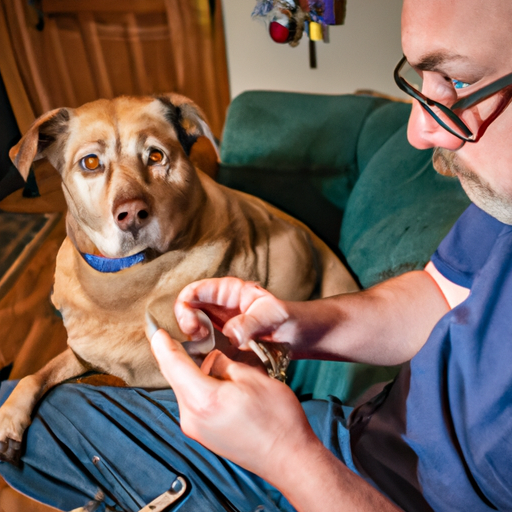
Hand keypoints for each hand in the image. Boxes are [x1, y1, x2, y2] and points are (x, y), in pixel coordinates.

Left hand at [149, 327, 317, 483]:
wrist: (289, 459)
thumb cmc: (277, 420)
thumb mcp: (252, 377)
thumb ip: (224, 363)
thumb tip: (211, 358)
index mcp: (203, 399)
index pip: (172, 365)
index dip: (162, 344)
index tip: (156, 330)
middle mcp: (192, 417)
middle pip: (176, 377)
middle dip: (182, 355)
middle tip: (195, 337)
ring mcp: (196, 429)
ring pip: (186, 389)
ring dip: (195, 372)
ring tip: (220, 363)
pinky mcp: (203, 435)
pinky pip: (194, 402)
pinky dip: (202, 387)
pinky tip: (221, 382)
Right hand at [174, 277, 295, 350]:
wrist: (298, 336)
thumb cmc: (286, 317)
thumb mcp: (271, 315)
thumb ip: (250, 322)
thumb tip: (230, 335)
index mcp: (227, 291)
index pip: (195, 291)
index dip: (186, 305)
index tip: (192, 323)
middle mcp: (218, 306)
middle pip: (188, 310)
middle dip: (187, 323)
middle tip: (199, 337)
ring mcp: (218, 325)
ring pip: (193, 331)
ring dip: (195, 341)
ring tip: (210, 349)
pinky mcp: (221, 344)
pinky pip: (204, 347)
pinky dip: (203, 354)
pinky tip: (212, 359)